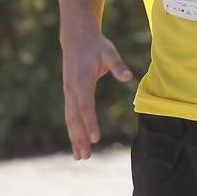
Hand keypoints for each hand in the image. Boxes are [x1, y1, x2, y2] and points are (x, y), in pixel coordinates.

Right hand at [60, 30, 132, 159]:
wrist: (76, 38)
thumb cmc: (96, 46)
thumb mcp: (109, 52)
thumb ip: (118, 65)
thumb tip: (128, 77)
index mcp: (82, 81)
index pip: (86, 106)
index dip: (90, 123)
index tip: (96, 138)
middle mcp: (72, 90)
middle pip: (75, 118)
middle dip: (80, 138)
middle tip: (86, 156)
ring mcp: (68, 92)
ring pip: (70, 119)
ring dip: (75, 138)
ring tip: (80, 157)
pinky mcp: (69, 94)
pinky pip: (70, 115)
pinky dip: (73, 130)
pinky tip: (77, 143)